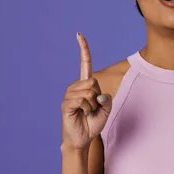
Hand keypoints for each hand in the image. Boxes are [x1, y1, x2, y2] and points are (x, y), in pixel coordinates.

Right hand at [60, 33, 111, 150]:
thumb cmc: (93, 123)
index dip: (83, 49)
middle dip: (98, 97)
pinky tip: (81, 114)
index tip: (78, 34)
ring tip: (86, 112)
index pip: (85, 64)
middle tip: (92, 108)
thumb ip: (107, 99)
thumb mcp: (106, 110)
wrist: (83, 139)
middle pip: (93, 82)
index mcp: (85, 84)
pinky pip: (82, 101)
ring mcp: (69, 94)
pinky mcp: (66, 104)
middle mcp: (75, 86)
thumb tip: (97, 94)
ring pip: (89, 92)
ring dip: (92, 105)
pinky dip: (86, 109)